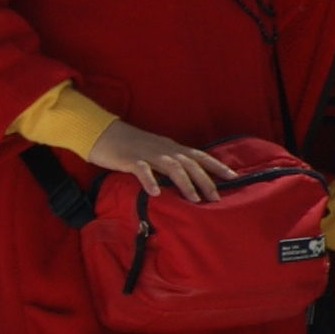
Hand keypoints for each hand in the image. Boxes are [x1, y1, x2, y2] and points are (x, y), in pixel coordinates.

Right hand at [84, 118, 227, 201]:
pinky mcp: (129, 158)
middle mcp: (163, 148)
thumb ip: (170, 163)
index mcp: (171, 147)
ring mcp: (147, 153)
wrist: (101, 133)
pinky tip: (155, 193)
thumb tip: (187, 179)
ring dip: (184, 182)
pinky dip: (149, 180)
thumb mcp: (155, 152)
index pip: (199, 155)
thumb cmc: (129, 146)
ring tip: (194, 199)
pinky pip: (141, 169)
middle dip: (205, 180)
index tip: (233, 177)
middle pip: (189, 163)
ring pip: (171, 166)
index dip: (217, 165)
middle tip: (216, 198)